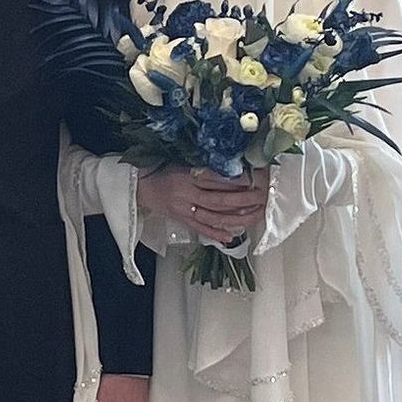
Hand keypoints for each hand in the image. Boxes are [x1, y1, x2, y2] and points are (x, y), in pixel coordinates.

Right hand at [137, 166, 268, 242]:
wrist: (141, 188)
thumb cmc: (163, 172)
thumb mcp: (182, 164)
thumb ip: (205, 169)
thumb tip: (233, 171)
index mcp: (186, 176)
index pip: (215, 179)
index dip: (235, 181)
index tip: (253, 180)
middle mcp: (186, 194)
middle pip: (218, 200)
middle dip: (242, 200)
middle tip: (260, 198)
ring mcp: (184, 210)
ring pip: (213, 216)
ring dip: (235, 218)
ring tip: (253, 216)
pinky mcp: (182, 220)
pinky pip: (200, 229)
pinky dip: (216, 234)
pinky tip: (231, 237)